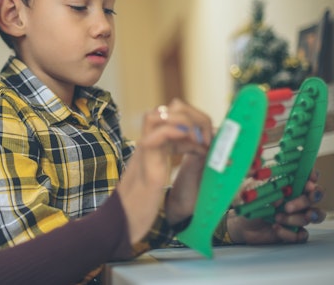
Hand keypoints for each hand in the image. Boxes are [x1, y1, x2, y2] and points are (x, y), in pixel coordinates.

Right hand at [117, 99, 210, 243]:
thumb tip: (203, 146)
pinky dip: (174, 134)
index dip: (192, 121)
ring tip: (199, 141)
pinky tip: (193, 147)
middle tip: (206, 138)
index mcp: (154, 147)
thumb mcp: (167, 175)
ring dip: (182, 122)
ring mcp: (144, 153)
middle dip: (191, 116)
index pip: (170, 116)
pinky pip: (153, 138)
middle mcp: (147, 146)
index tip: (208, 141)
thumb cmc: (146, 203)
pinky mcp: (146, 167)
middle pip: (163, 111)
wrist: (126, 221)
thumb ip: (179, 157)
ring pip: (155, 117)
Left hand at [227, 170, 325, 243]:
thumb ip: (267, 184)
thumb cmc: (249, 201)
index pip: (308, 178)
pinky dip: (289, 232)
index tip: (308, 182)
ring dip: (295, 218)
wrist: (242, 223)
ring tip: (277, 217)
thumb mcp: (252, 188)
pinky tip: (275, 228)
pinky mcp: (295, 232)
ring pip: (311, 217)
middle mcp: (298, 200)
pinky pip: (302, 235)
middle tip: (288, 206)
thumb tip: (284, 190)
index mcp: (290, 185)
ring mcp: (298, 216)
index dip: (312, 178)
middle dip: (304, 201)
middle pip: (315, 197)